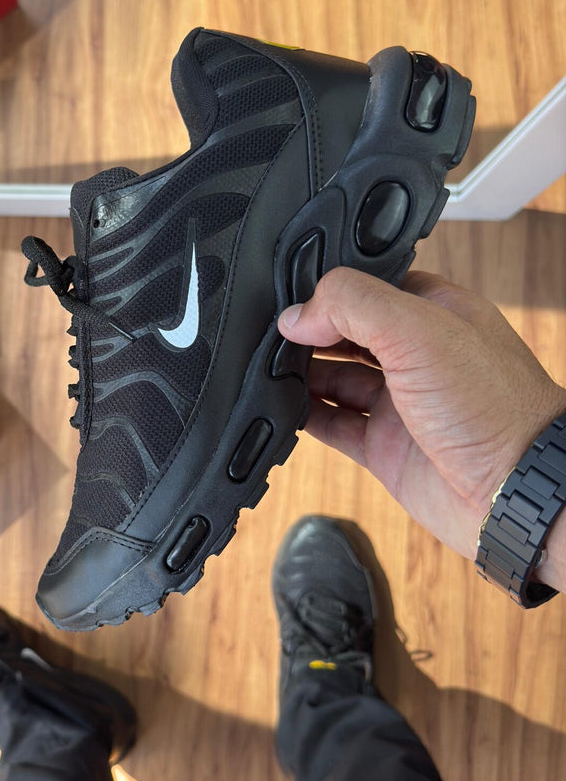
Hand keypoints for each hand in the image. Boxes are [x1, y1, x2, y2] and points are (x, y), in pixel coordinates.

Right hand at [278, 268, 565, 587]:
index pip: (369, 287)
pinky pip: (333, 424)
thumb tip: (298, 314)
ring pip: (335, 378)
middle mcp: (417, 355)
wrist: (513, 493)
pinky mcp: (386, 447)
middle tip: (271, 334)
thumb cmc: (493, 408)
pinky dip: (305, 416)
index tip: (292, 299)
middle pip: (346, 332)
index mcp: (435, 314)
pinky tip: (280, 407)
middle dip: (309, 331)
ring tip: (266, 368)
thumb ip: (354, 306)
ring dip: (301, 373)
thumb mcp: (420, 331)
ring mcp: (401, 403)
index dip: (330, 291)